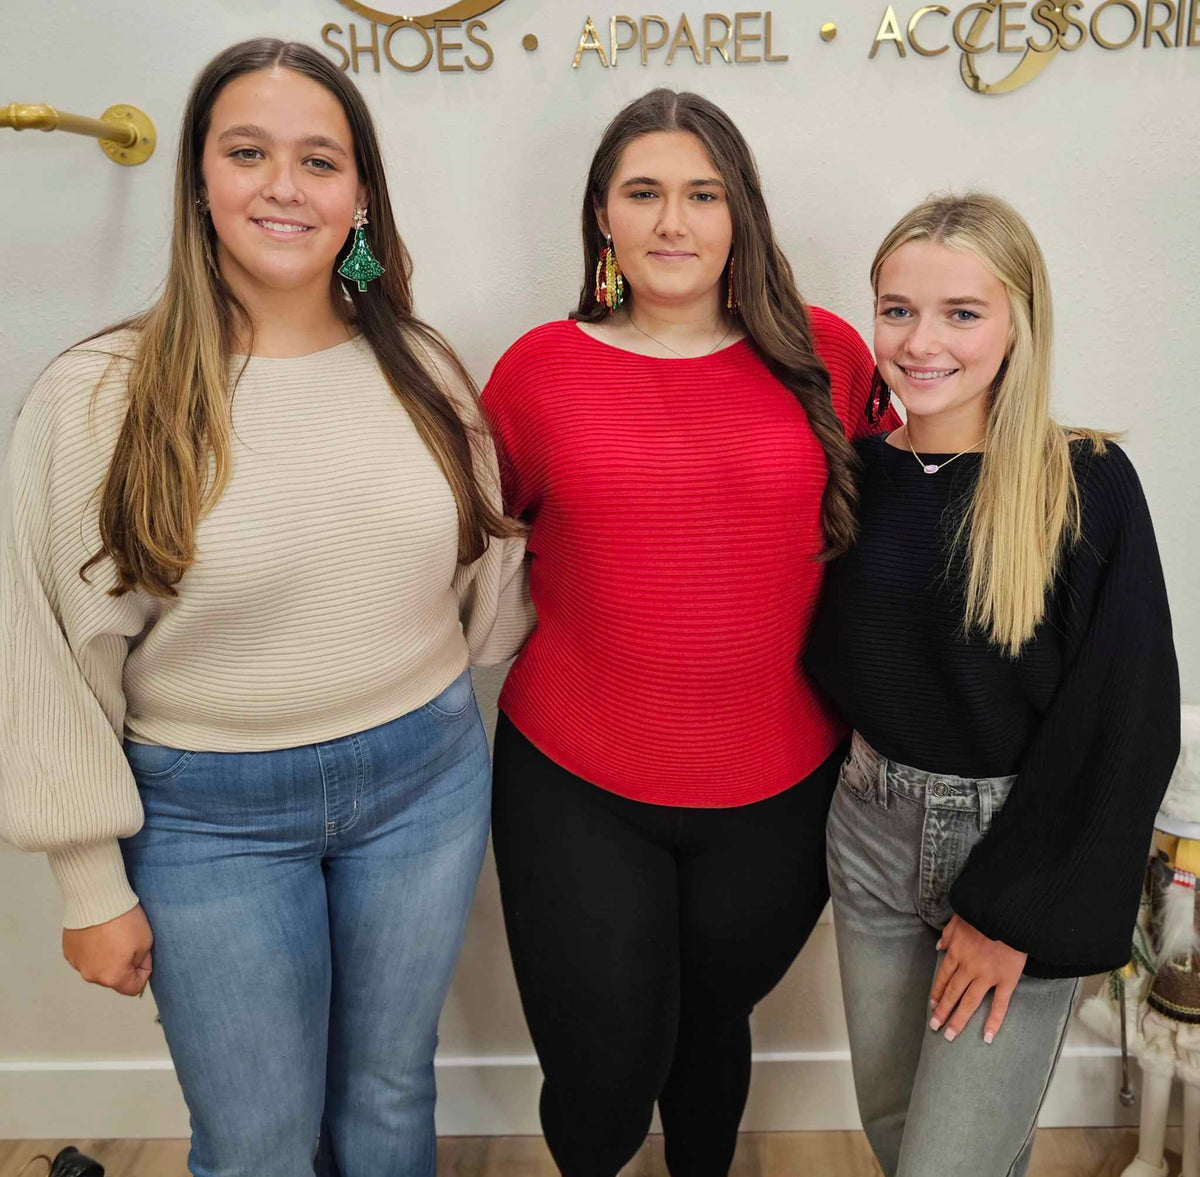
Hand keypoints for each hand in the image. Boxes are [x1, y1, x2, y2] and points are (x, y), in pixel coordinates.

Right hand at [63, 904, 153, 996]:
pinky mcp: (69, 951)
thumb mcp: (146, 942)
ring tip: (112, 935)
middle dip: (125, 964)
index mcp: (112, 977)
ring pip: (99, 967)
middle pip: (114, 978)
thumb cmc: (124, 920)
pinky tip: (98, 933)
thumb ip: (141, 962)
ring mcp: (77, 964)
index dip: (143, 973)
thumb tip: (136, 966)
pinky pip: (86, 956)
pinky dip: (93, 949)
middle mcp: (91, 976)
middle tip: (129, 941)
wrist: (97, 898)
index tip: (145, 957)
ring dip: (107, 957)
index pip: (133, 988)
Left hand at [928, 914, 1025, 1043]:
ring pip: (969, 1002)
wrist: (1009, 914)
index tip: (932, 1005)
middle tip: (935, 1027)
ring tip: (950, 1035)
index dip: (937, 992)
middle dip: (943, 1011)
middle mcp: (968, 967)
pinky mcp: (1006, 980)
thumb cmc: (983, 914)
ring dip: (958, 1020)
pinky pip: (999, 1004)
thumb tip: (939, 946)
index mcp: (956, 952)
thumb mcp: (959, 919)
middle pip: (953, 993)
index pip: (943, 977)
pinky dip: (993, 1021)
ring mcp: (987, 976)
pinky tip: (987, 1036)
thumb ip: (948, 934)